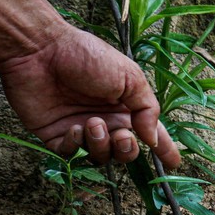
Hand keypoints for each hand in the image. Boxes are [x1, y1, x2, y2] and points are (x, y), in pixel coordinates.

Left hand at [0, 24, 180, 168]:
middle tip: (121, 135)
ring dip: (100, 145)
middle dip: (127, 150)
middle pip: (125, 153)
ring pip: (100, 158)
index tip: (174, 164)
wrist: (40, 51)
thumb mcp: (129, 77)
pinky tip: (73, 126)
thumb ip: (147, 109)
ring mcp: (81, 131)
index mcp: (126, 107)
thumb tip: (153, 139)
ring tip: (93, 123)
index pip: (150, 133)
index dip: (163, 149)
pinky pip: (71, 156)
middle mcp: (106, 121)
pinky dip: (75, 145)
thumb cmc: (87, 57)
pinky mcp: (56, 137)